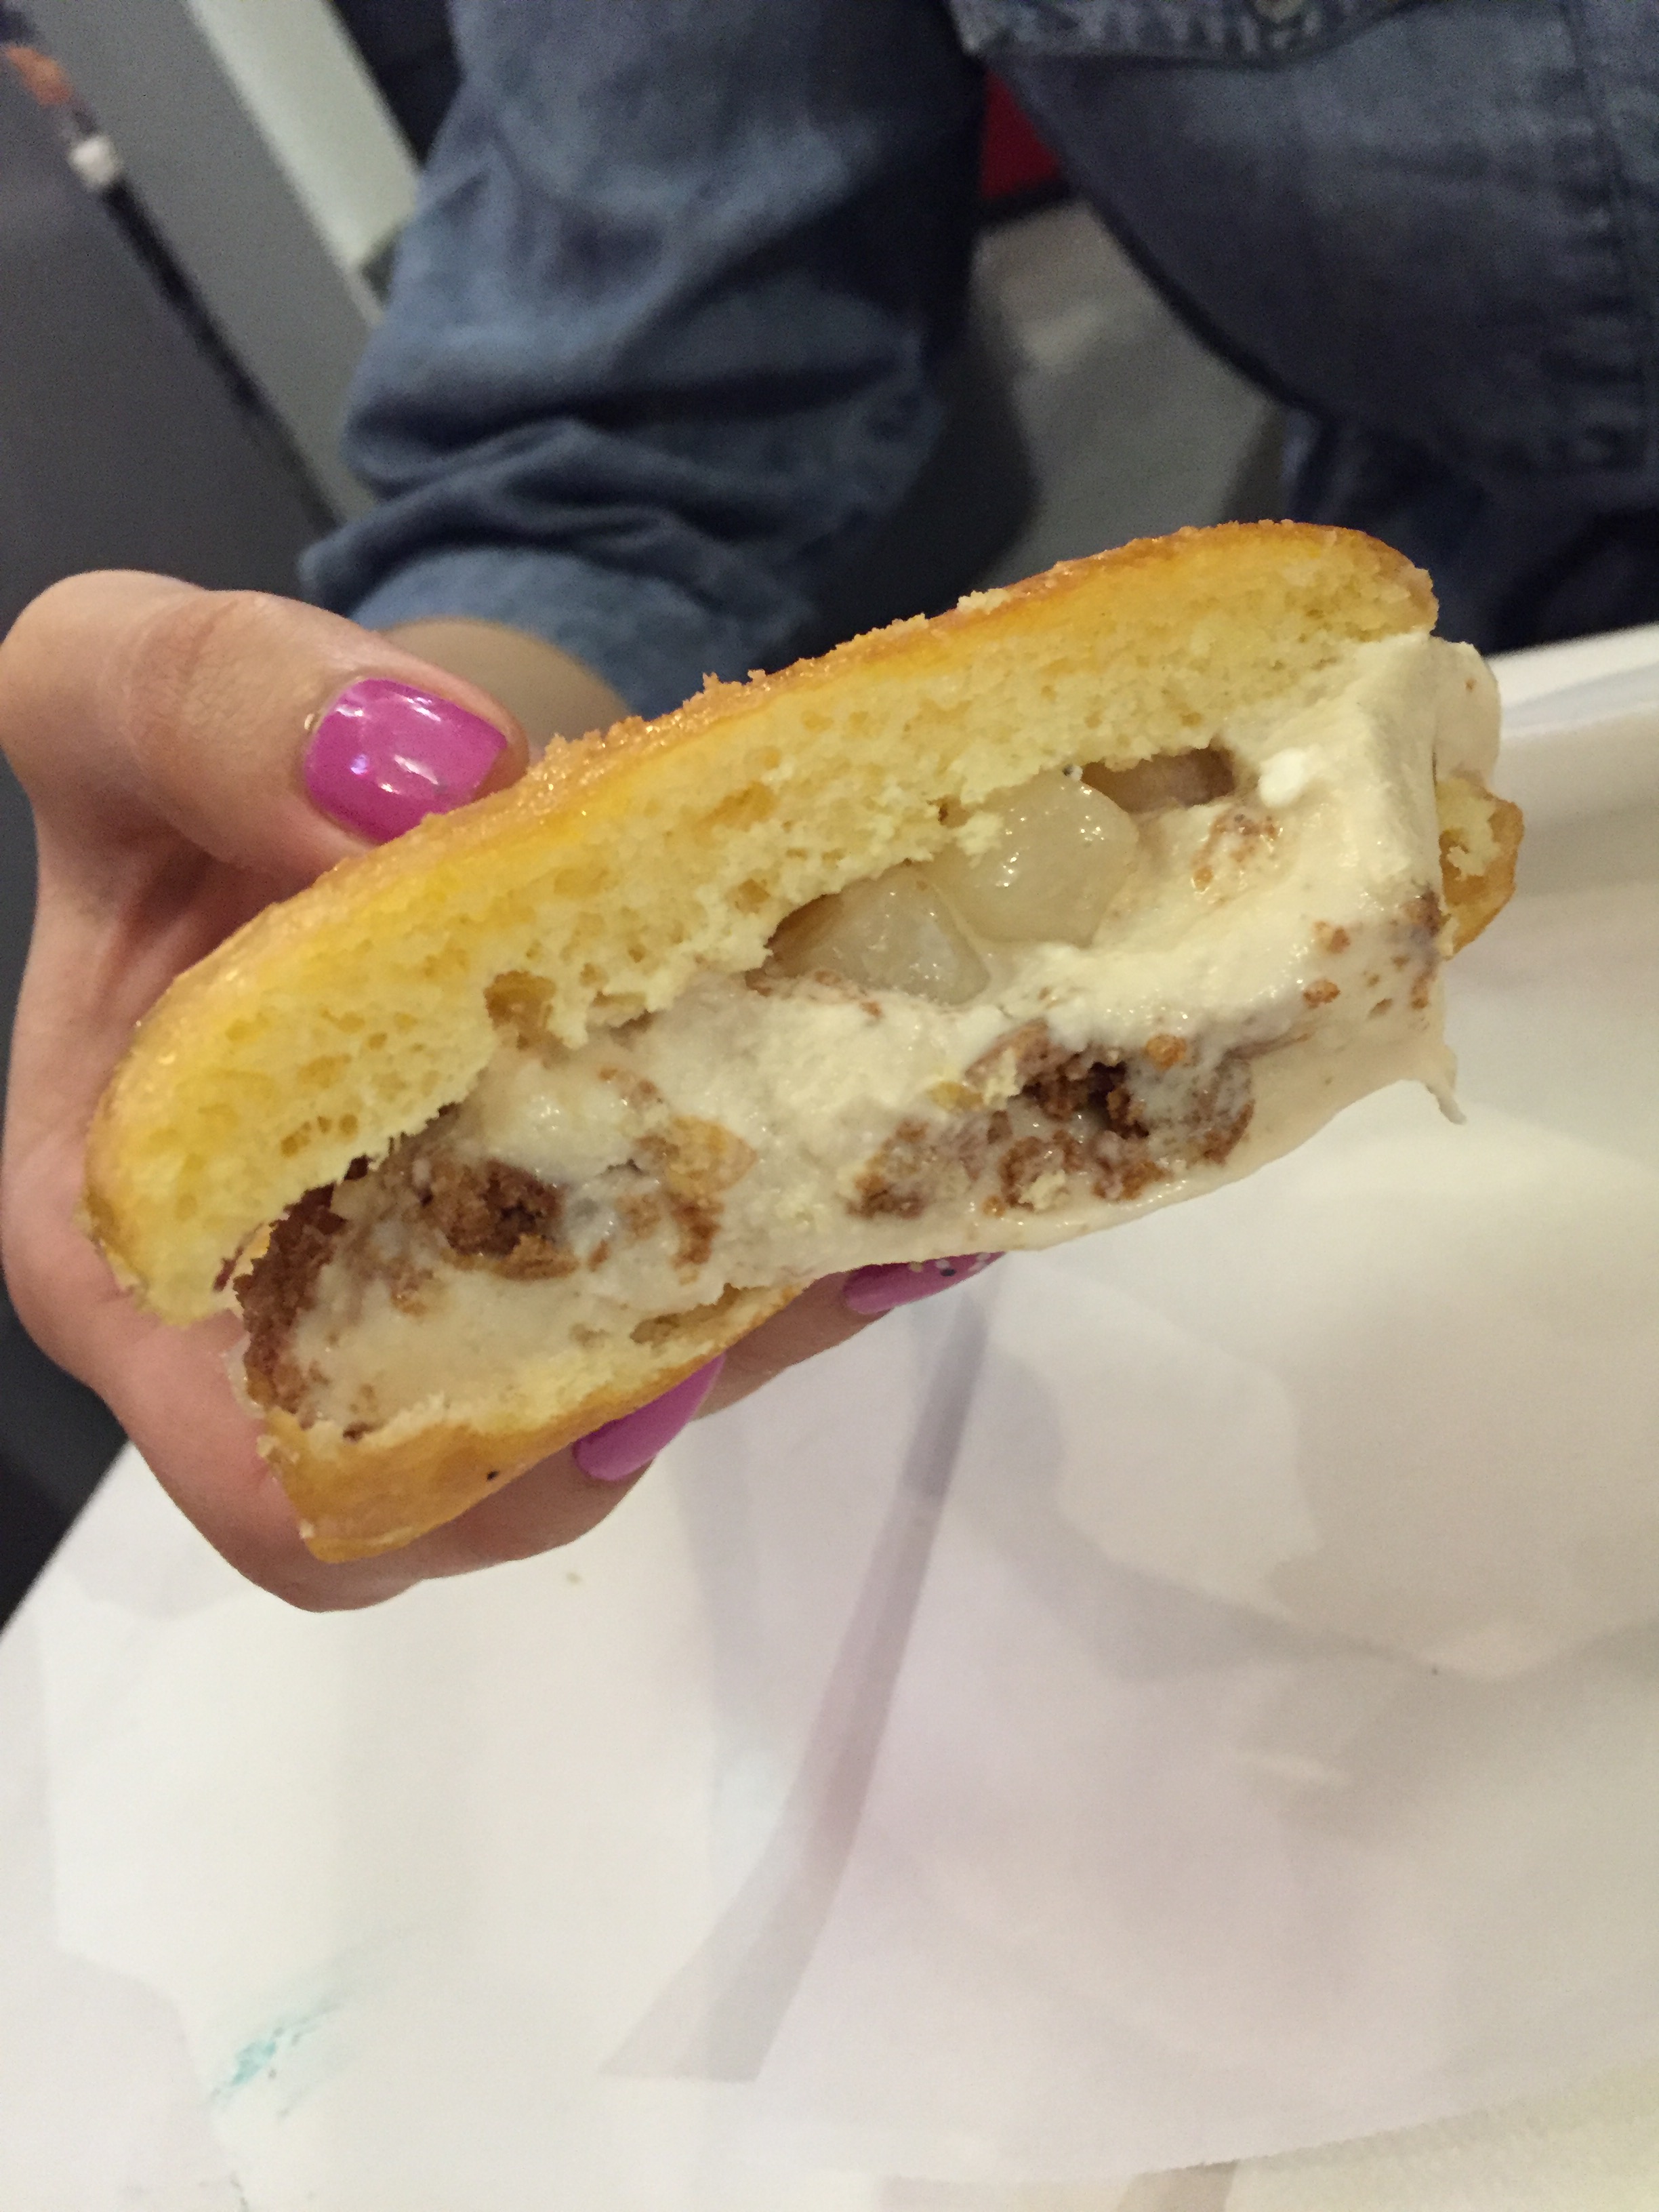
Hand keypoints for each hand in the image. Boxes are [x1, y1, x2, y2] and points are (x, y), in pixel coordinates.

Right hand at [0, 574, 887, 1608]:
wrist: (347, 750)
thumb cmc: (193, 751)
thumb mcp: (123, 681)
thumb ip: (197, 707)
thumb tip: (411, 777)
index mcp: (140, 1257)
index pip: (287, 1486)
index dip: (466, 1469)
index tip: (649, 1360)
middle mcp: (307, 1309)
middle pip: (502, 1458)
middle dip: (681, 1366)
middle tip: (845, 1243)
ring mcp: (458, 1270)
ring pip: (632, 1372)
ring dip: (785, 1296)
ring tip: (924, 1193)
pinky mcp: (574, 1216)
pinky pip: (704, 1277)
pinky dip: (815, 1226)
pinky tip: (922, 1158)